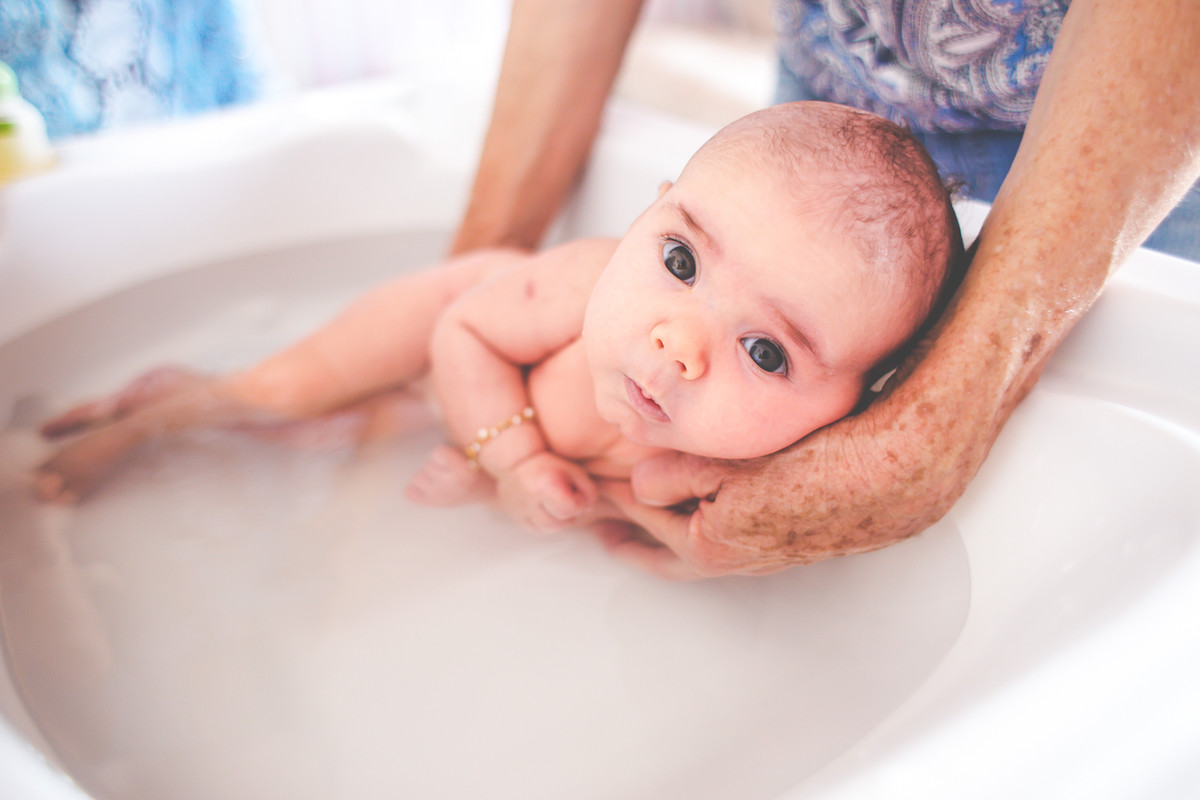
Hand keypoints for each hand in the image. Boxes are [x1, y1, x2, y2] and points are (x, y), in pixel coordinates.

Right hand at [494, 451, 597, 532]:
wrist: (513, 459)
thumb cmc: (548, 461)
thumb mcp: (573, 469)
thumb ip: (588, 488)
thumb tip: (588, 509)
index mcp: (544, 485)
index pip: (569, 509)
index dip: (578, 502)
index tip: (574, 491)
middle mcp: (529, 500)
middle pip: (559, 523)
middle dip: (568, 513)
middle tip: (567, 497)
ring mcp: (519, 510)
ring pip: (548, 529)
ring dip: (558, 519)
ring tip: (558, 502)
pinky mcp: (515, 516)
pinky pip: (537, 529)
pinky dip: (546, 523)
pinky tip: (547, 508)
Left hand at [607, 405, 974, 578]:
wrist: (907, 472)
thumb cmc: (827, 458)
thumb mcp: (737, 459)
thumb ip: (678, 471)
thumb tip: (636, 480)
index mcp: (714, 541)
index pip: (645, 518)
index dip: (612, 498)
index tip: (586, 484)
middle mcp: (739, 558)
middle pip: (666, 551)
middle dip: (629, 540)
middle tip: (596, 534)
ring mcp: (768, 552)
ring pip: (699, 549)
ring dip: (663, 538)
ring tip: (637, 527)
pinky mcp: (795, 538)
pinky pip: (730, 541)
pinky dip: (702, 529)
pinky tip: (708, 512)